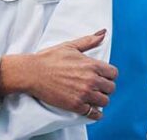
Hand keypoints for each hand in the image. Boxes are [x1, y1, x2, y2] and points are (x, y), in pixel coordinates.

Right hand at [0, 29, 117, 119]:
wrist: (32, 73)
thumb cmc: (49, 58)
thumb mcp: (70, 46)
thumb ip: (89, 41)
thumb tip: (103, 33)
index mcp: (91, 65)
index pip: (113, 74)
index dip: (109, 75)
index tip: (103, 77)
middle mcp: (91, 80)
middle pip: (111, 88)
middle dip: (105, 88)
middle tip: (97, 87)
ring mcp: (84, 94)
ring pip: (105, 101)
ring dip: (100, 100)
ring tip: (93, 97)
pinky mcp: (76, 105)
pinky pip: (94, 114)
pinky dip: (95, 113)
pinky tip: (92, 110)